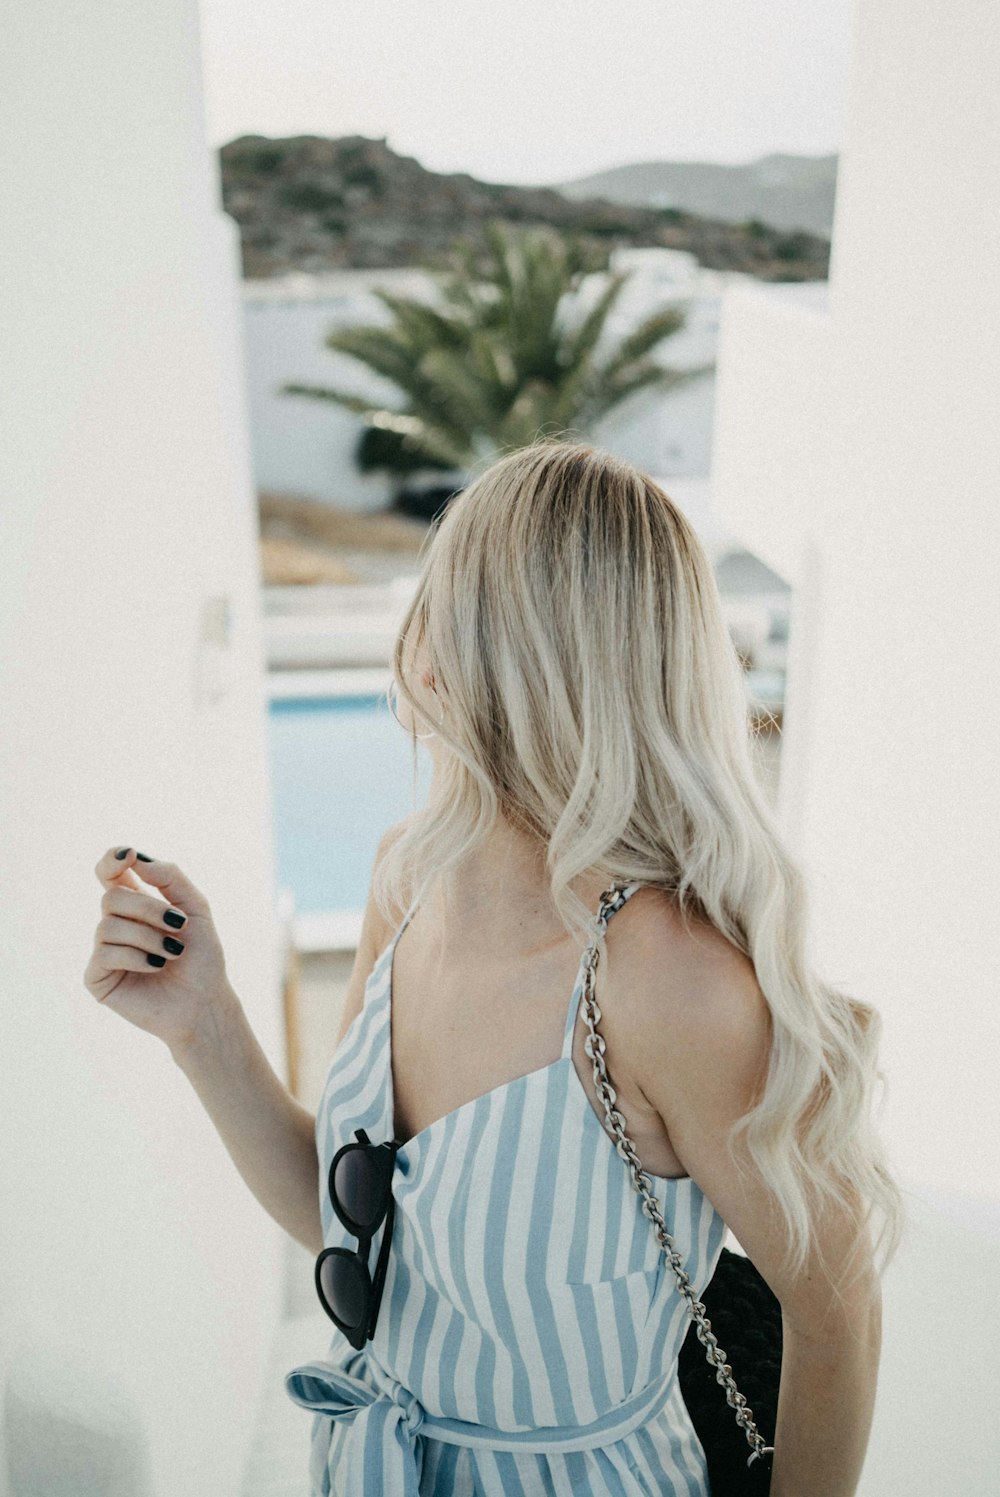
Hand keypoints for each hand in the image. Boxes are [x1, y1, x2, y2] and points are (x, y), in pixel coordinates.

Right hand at [85, 846, 237, 1054]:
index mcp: (135, 904)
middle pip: (112, 896)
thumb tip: (136, 858)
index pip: (110, 873)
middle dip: (150, 908)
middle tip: (179, 926)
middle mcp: (114, 924)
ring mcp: (103, 951)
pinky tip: (156, 966)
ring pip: (108, 925)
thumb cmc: (201, 957)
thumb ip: (170, 877)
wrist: (205, 1002)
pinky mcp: (97, 977)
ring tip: (172, 953)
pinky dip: (137, 957)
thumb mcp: (196, 907)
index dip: (111, 860)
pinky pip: (105, 954)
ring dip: (149, 937)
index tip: (128, 855)